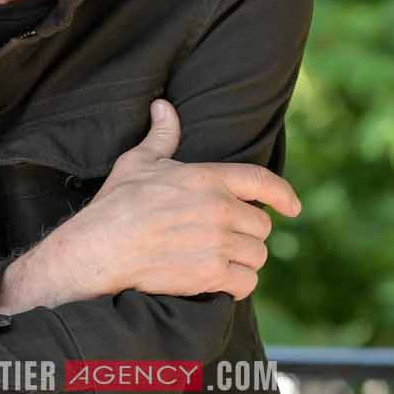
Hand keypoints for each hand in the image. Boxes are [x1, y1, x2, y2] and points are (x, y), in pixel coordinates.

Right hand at [0, 100, 299, 308]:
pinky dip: (238, 286)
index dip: (284, 195)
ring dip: (244, 262)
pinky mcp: (212, 274)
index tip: (293, 207)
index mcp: (209, 179)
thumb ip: (162, 136)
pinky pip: (247, 283)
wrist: (99, 248)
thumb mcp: (139, 162)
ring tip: (221, 262)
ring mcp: (218, 242)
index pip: (262, 182)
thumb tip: (163, 107)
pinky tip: (220, 283)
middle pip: (261, 226)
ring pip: (257, 256)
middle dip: (247, 235)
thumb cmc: (116, 205)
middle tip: (225, 241)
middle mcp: (220, 209)